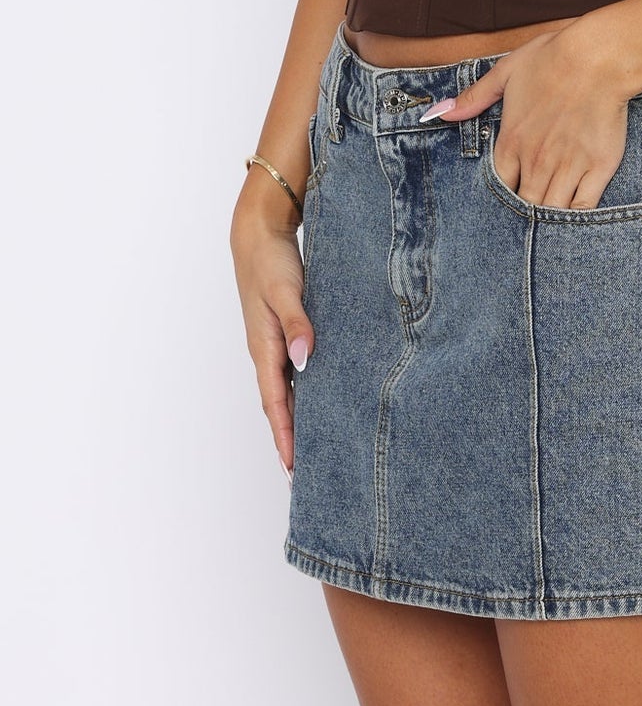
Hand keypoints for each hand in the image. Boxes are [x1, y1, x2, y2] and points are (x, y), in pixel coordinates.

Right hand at [229, 192, 314, 480]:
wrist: (258, 233)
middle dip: (289, 438)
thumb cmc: (270, 261)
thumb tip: (303, 361)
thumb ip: (298, 324)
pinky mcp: (283, 330)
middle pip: (278, 404)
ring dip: (296, 417)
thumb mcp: (286, 291)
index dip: (284, 436)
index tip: (293, 468)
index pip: (275, 403)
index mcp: (263, 348)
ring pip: (286, 389)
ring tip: (313, 446)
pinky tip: (319, 396)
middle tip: (303, 473)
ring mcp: (273, 342)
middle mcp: (266, 351)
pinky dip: (303, 390)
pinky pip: (292, 370)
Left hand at [422, 25, 628, 209]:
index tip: (509, 195)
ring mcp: (568, 166)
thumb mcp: (506, 71)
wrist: (598, 57)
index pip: (498, 187)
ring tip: (547, 223)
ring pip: (550, 211)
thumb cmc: (553, 59)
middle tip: (527, 218)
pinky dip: (576, 218)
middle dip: (523, 215)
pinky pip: (583, 208)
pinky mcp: (599, 167)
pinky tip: (573, 220)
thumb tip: (440, 112)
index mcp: (511, 141)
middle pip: (523, 205)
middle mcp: (536, 160)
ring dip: (546, 220)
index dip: (502, 196)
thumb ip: (474, 97)